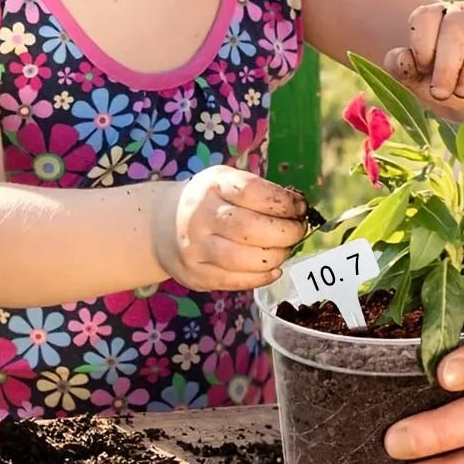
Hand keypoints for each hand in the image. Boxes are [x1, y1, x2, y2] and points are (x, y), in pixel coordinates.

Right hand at [151, 165, 308, 291]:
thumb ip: (260, 193)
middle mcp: (200, 216)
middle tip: (298, 231)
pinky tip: (274, 269)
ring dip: (275, 257)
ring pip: (241, 259)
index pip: (251, 192)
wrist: (162, 224)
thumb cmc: (210, 201)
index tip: (300, 207)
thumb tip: (300, 210)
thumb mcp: (227, 182)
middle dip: (285, 233)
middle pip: (249, 228)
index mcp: (213, 186)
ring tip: (286, 250)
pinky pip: (233, 281)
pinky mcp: (196, 274)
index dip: (282, 202)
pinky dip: (261, 277)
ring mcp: (195, 248)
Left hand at [384, 2, 463, 127]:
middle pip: (455, 26)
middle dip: (446, 65)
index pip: (425, 16)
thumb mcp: (420, 83)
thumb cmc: (448, 85)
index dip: (422, 46)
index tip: (421, 70)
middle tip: (441, 93)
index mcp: (436, 18)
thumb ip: (402, 69)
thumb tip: (400, 56)